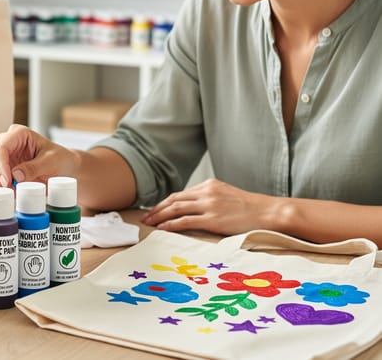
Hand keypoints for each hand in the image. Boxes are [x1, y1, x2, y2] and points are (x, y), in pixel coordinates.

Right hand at [0, 124, 81, 188]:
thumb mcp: (52, 162)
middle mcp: (6, 143)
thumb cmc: (60, 160)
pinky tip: (6, 194)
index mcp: (18, 134)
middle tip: (7, 190)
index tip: (7, 181)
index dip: (0, 165)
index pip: (1, 147)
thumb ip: (35, 167)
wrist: (64, 170)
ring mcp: (1, 158)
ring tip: (11, 194)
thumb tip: (15, 175)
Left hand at [141, 179, 279, 235]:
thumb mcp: (228, 196)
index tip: (154, 210)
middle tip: (145, 218)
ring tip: (149, 224)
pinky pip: (185, 221)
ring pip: (176, 209)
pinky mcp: (213, 218)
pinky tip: (162, 229)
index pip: (181, 194)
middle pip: (174, 200)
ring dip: (159, 216)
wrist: (270, 212)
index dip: (165, 203)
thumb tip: (197, 209)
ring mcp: (209, 205)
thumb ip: (211, 199)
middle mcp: (206, 192)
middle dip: (157, 209)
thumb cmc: (252, 209)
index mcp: (209, 185)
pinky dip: (171, 225)